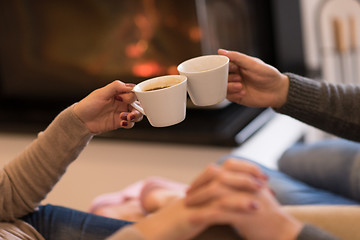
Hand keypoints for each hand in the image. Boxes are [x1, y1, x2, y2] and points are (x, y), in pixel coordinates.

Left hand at [73, 80, 142, 133]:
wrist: (81, 121)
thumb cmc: (88, 105)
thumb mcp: (101, 93)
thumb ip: (115, 87)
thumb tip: (130, 86)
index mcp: (118, 92)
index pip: (133, 92)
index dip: (133, 96)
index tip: (125, 99)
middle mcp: (122, 102)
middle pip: (138, 104)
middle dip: (137, 108)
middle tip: (130, 112)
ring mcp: (121, 112)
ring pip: (137, 114)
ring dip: (135, 116)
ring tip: (126, 117)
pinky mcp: (120, 122)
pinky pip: (131, 123)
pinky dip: (129, 123)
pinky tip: (121, 123)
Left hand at [185, 159, 302, 239]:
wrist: (285, 233)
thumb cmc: (270, 217)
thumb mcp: (259, 194)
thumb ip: (245, 185)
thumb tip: (227, 182)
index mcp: (252, 179)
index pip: (227, 166)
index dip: (209, 173)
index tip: (197, 182)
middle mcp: (248, 185)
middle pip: (218, 175)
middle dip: (200, 183)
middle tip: (188, 192)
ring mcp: (246, 199)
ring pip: (216, 191)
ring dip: (198, 197)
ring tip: (187, 204)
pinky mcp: (244, 215)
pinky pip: (218, 212)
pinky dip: (203, 214)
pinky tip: (192, 218)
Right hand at [218, 49, 289, 107]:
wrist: (277, 91)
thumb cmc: (268, 75)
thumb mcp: (253, 64)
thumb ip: (237, 57)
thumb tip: (221, 51)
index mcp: (237, 65)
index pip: (222, 64)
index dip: (222, 66)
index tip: (229, 68)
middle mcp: (234, 75)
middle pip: (220, 76)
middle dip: (227, 77)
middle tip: (238, 78)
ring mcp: (235, 86)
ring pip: (222, 87)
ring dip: (229, 86)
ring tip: (240, 86)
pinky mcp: (237, 97)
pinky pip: (228, 96)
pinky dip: (233, 94)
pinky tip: (243, 93)